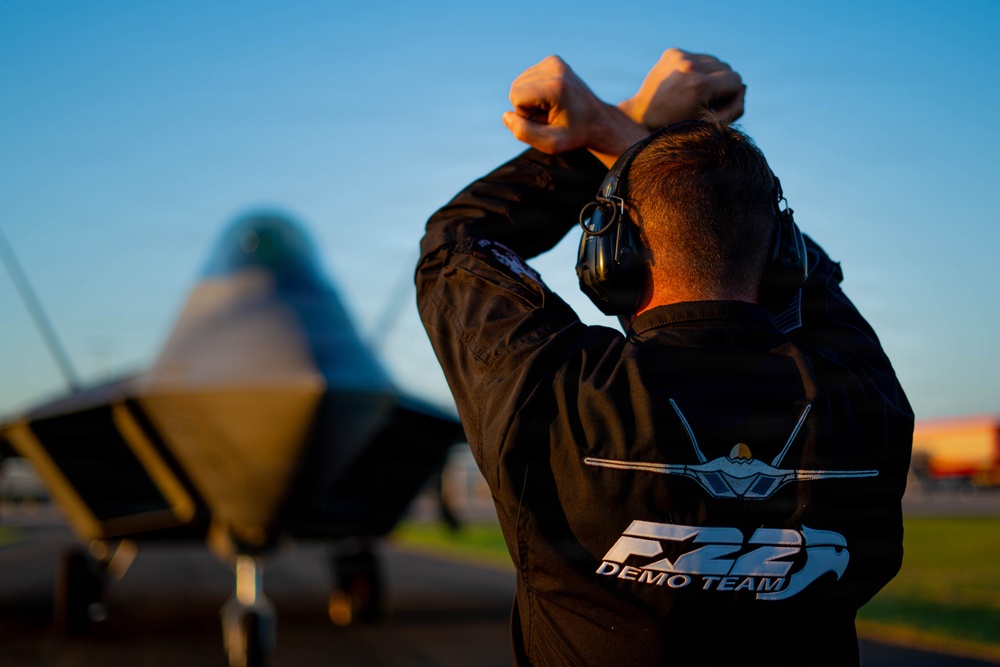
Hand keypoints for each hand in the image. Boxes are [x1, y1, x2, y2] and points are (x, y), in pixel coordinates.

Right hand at [502, 55, 646, 166]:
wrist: (597, 120)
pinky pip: (527, 78)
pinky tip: (552, 99)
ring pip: (519, 83)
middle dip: (527, 106)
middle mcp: (555, 68)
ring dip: (531, 100)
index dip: (526, 114)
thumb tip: (506, 115)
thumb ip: (524, 133)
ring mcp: (555, 61)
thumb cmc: (574, 134)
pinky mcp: (553, 60)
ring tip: (552, 107)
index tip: (547, 119)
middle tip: (549, 115)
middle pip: (516, 88)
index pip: (516, 96)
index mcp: (556, 87)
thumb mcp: (551, 144)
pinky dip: (535, 91)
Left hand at [617, 48, 745, 129]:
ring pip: (713, 60)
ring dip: (710, 75)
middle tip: (705, 101)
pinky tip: (685, 83)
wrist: (641, 116)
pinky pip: (698, 57)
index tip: (717, 106)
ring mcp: (679, 55)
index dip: (730, 95)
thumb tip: (743, 87)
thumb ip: (734, 108)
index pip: (736, 79)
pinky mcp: (672, 52)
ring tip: (695, 92)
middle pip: (726, 67)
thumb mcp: (709, 125)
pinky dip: (697, 69)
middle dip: (721, 84)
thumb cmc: (677, 126)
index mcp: (700, 84)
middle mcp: (690, 65)